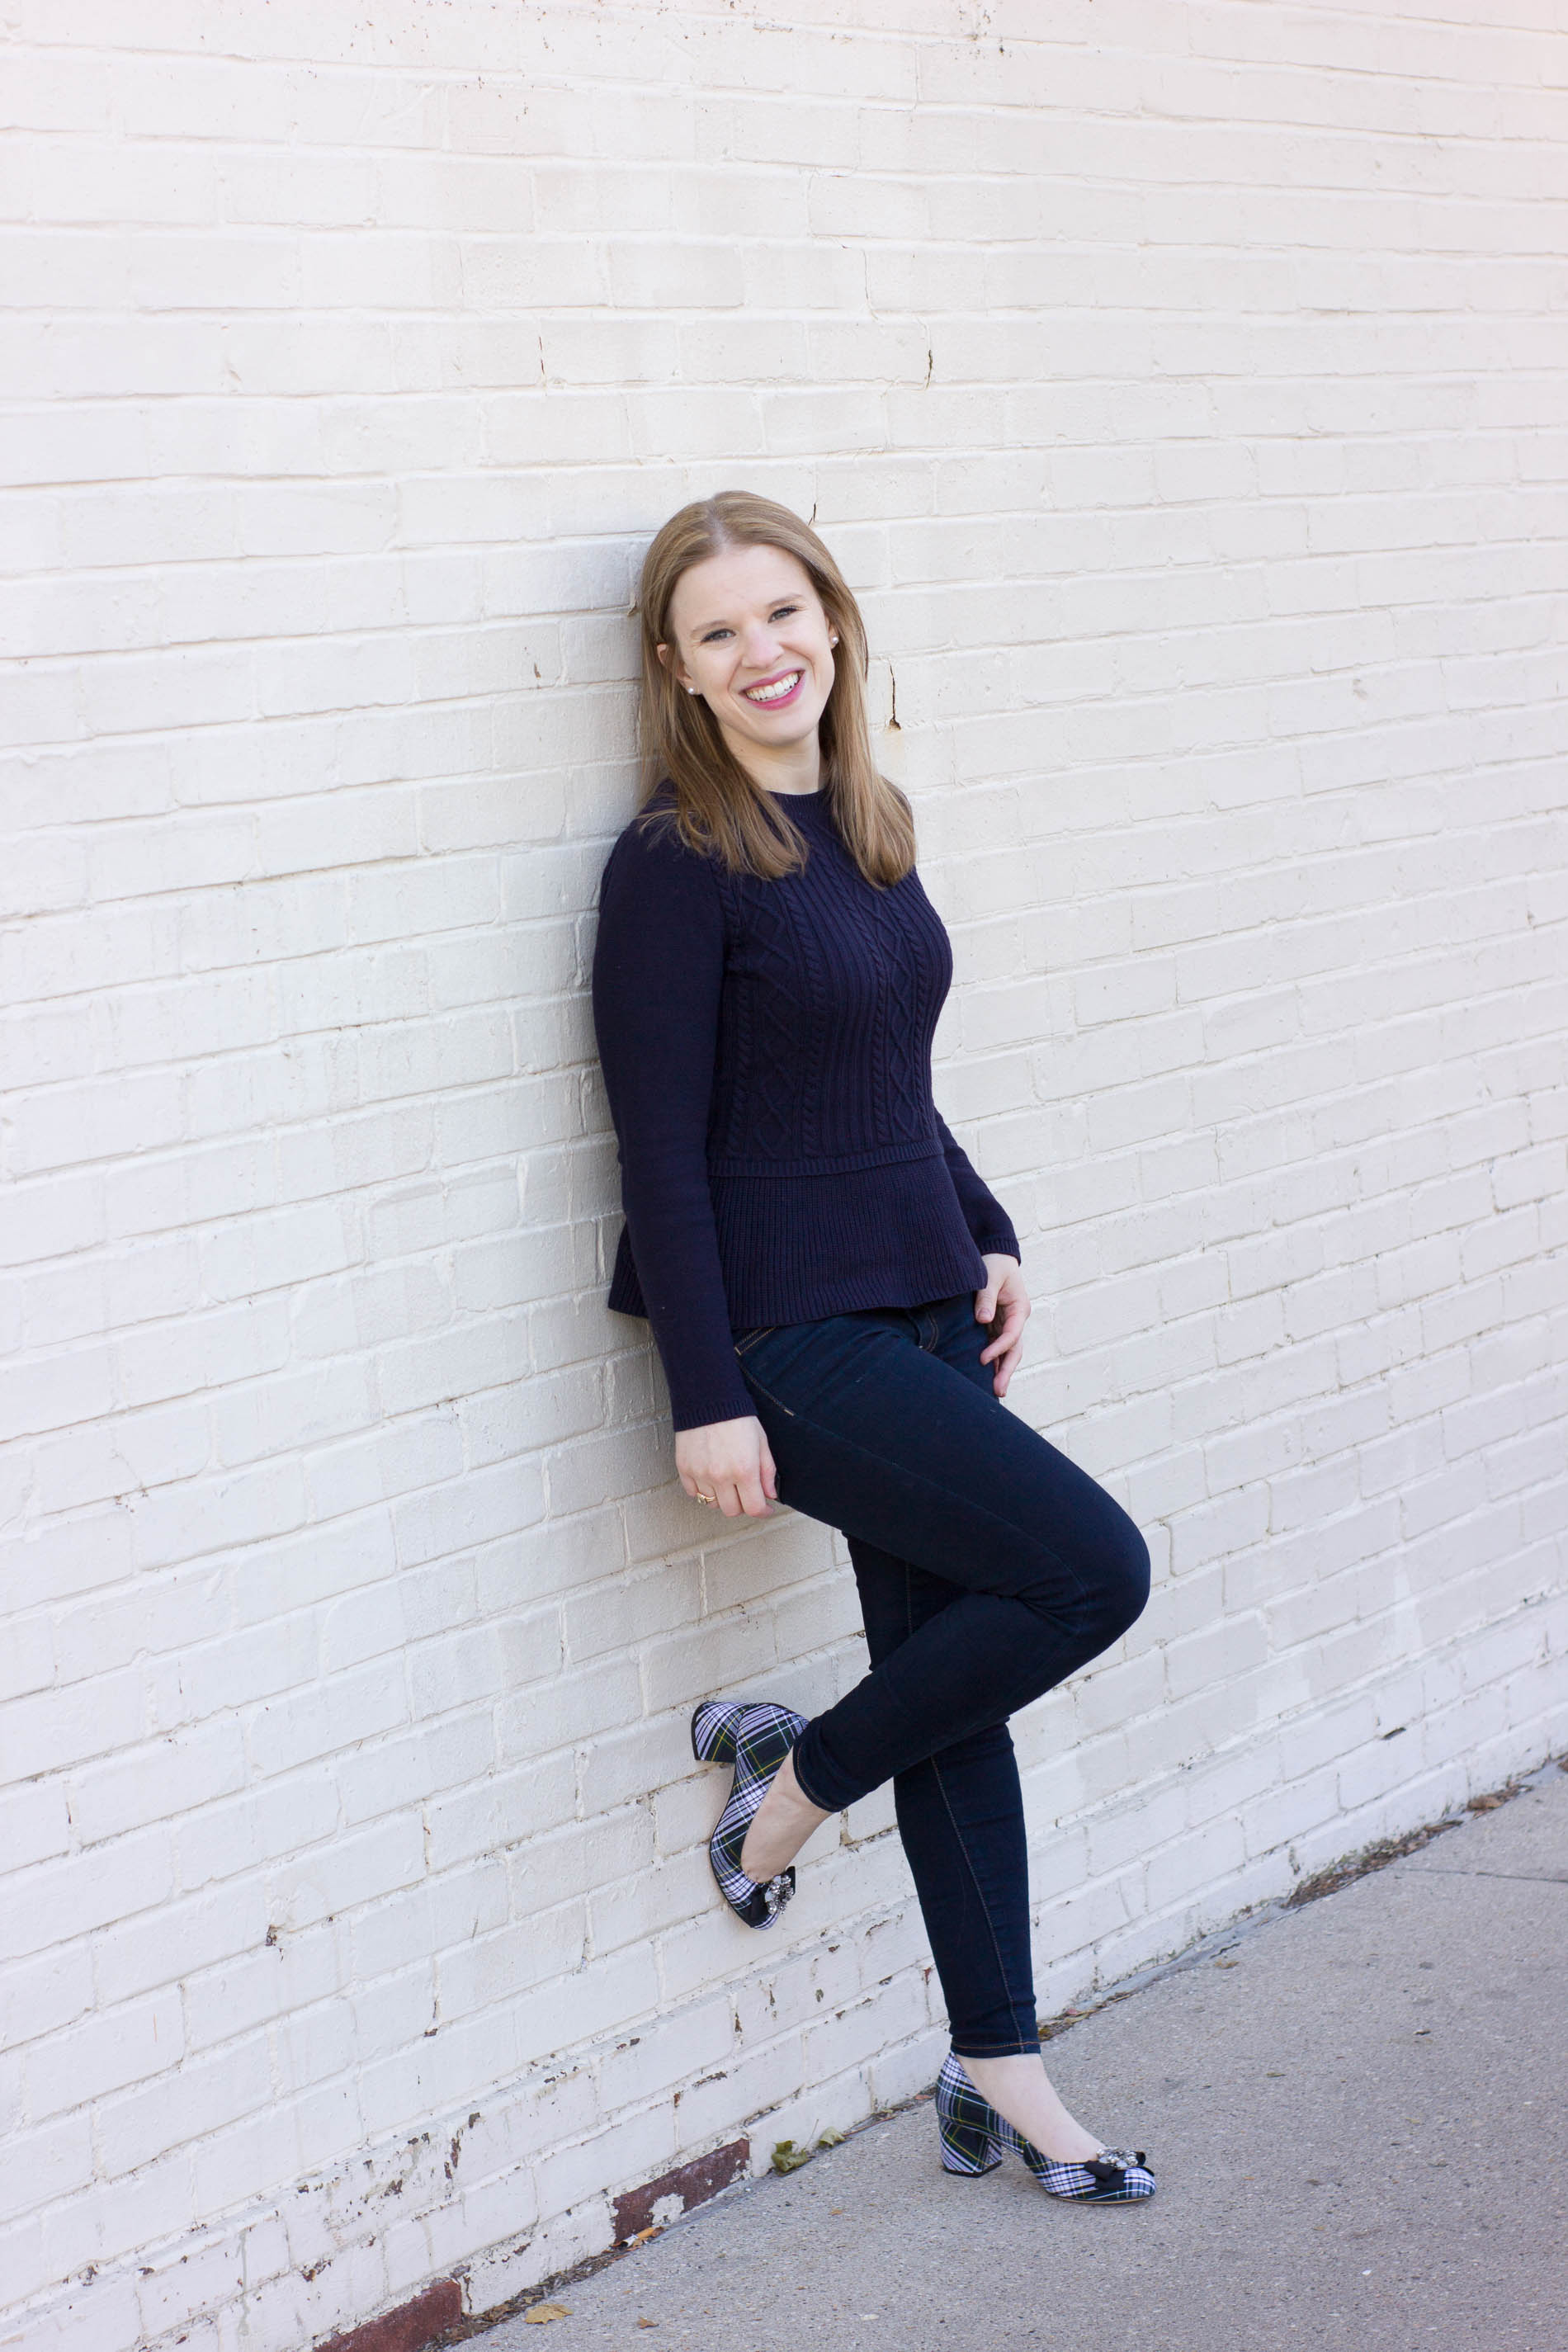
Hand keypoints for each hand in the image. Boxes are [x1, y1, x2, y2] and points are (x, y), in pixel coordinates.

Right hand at [675, 1415, 777, 1518]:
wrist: (709, 1399)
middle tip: (745, 1493)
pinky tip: (710, 1478)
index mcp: (745, 1470)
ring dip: (722, 1498)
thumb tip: (770, 1495)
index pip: (754, 1508)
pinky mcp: (685, 1469)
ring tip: (727, 1482)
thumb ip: (767, 1471)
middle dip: (742, 1505)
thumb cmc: (738, 1418)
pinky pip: (694, 1493)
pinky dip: (703, 1490)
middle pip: (732, 1510)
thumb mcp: (761, 1442)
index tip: (765, 1508)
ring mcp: (701, 1474)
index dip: (763, 1512)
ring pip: (712, 1504)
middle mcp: (721, 1476)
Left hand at [975, 1253, 1029, 1397]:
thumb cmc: (994, 1263)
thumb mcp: (990, 1276)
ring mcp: (1007, 1324)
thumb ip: (986, 1297)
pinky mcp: (996, 1326)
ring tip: (995, 1392)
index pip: (1012, 1334)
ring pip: (1007, 1352)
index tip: (983, 1359)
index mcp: (1020, 1308)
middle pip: (1014, 1349)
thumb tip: (983, 1320)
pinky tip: (986, 1378)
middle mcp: (1016, 1320)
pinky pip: (996, 1347)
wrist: (996, 1255)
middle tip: (998, 1391)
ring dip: (1001, 1371)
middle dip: (1006, 1370)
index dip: (998, 1348)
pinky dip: (994, 1362)